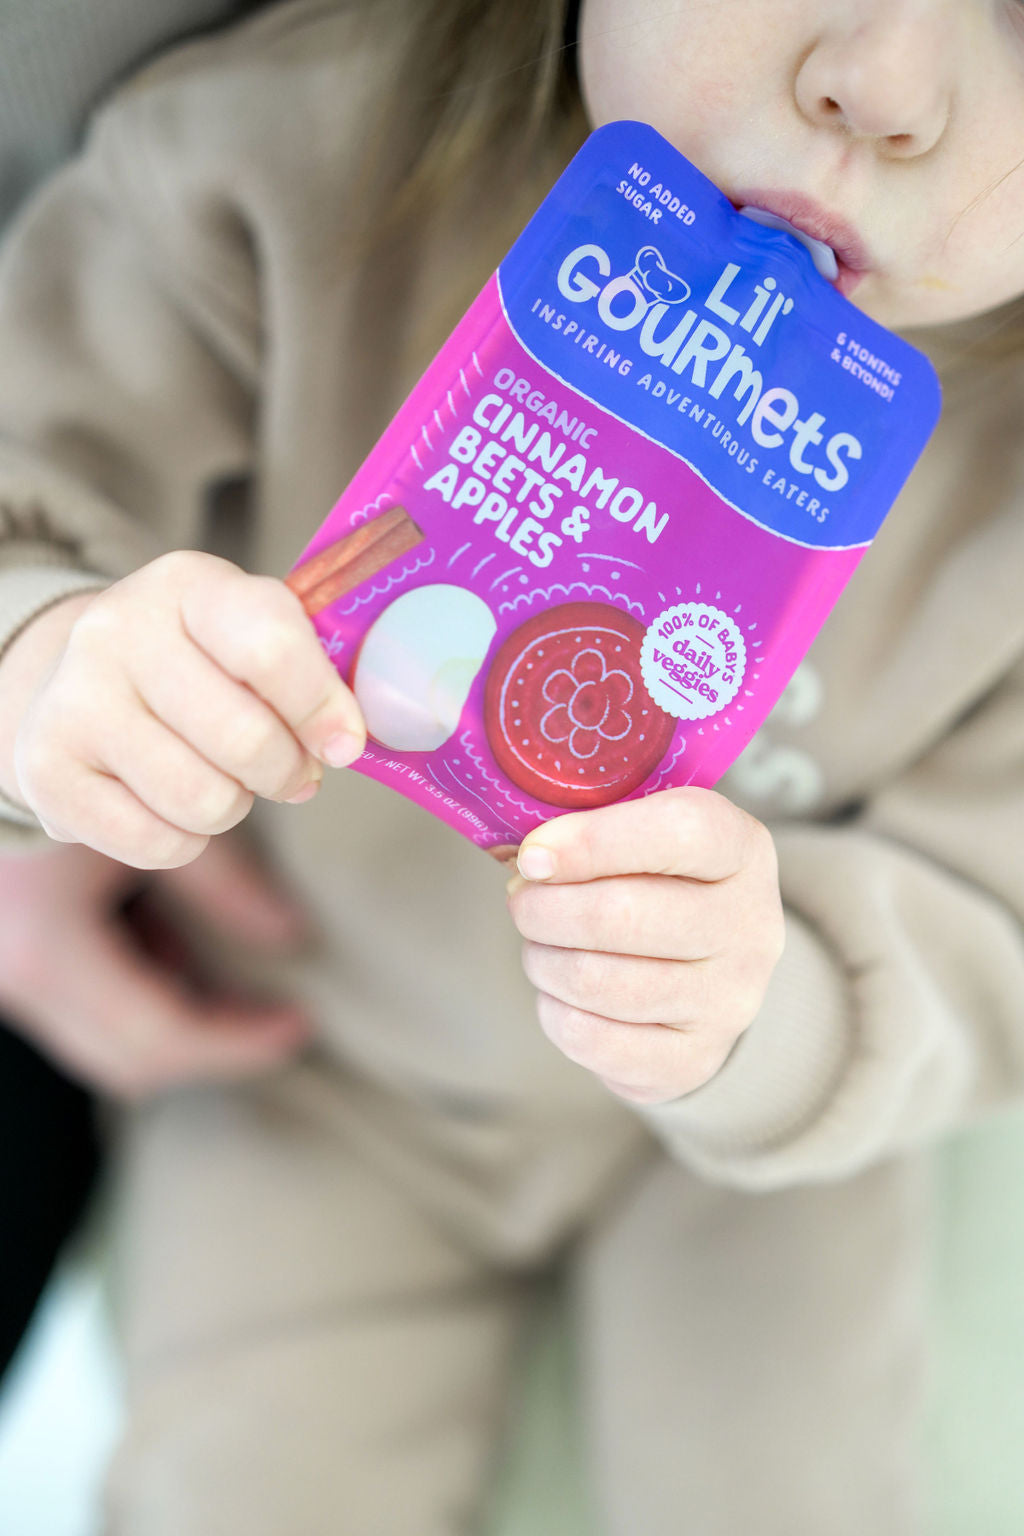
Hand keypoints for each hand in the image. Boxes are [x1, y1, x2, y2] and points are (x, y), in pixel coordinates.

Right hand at [0, 833, 314, 1096]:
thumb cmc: (75, 770)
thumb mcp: (154, 825)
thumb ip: (225, 883)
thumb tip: (292, 933)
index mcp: (49, 951)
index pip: (157, 1036)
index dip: (236, 1042)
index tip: (298, 1025)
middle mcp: (18, 982)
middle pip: (130, 1059)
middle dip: (215, 1045)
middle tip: (285, 1020)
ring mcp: (9, 980)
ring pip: (106, 1042)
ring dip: (179, 1018)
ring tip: (240, 982)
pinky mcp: (14, 965)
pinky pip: (86, 1009)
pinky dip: (143, 991)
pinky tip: (179, 946)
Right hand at [2, 551, 364, 868]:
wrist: (77, 681)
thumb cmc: (195, 662)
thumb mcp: (247, 633)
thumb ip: (306, 673)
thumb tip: (344, 740)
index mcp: (188, 585)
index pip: (268, 643)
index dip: (320, 706)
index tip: (344, 743)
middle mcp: (118, 632)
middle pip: (244, 738)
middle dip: (286, 771)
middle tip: (289, 771)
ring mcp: (74, 701)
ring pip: (204, 800)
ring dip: (235, 806)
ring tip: (222, 780)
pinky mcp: (47, 772)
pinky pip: (158, 843)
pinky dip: (186, 840)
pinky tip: (173, 805)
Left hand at [506, 787, 784, 1104]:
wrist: (711, 977)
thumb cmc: (663, 887)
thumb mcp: (649, 835)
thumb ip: (595, 825)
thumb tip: (528, 857)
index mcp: (742, 851)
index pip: (682, 831)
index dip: (594, 840)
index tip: (533, 856)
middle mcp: (750, 928)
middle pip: (623, 915)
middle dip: (544, 908)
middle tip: (521, 900)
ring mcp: (726, 1002)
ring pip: (597, 981)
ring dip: (542, 959)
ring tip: (540, 945)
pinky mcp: (692, 1062)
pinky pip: (591, 1038)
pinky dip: (554, 1011)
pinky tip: (560, 993)